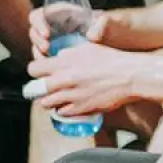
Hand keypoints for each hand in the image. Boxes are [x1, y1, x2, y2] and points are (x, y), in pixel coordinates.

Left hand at [26, 41, 140, 115]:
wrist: (128, 76)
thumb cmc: (110, 59)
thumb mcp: (86, 48)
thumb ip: (68, 53)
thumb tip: (58, 57)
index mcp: (64, 62)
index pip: (33, 69)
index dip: (34, 71)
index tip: (38, 73)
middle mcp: (65, 79)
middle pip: (35, 89)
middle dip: (37, 89)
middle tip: (42, 89)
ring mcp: (72, 95)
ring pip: (46, 103)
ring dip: (49, 101)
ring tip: (55, 98)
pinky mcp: (81, 108)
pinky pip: (62, 113)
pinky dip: (62, 110)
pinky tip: (68, 105)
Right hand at [28, 4, 112, 57]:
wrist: (110, 39)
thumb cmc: (107, 26)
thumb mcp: (106, 22)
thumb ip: (101, 25)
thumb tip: (92, 36)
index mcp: (58, 13)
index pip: (38, 15)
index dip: (39, 24)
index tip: (48, 34)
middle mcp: (51, 26)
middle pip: (34, 32)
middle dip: (37, 42)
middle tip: (47, 49)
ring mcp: (52, 40)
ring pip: (37, 47)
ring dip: (39, 54)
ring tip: (50, 60)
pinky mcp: (56, 53)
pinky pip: (45, 59)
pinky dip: (47, 65)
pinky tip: (55, 70)